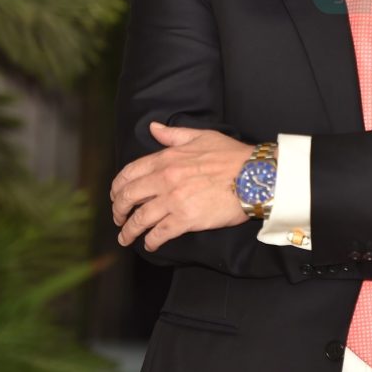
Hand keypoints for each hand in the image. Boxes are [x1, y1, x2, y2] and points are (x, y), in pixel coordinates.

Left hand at [110, 122, 253, 251]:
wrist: (254, 175)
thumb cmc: (232, 155)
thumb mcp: (201, 136)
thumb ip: (173, 134)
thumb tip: (154, 128)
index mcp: (166, 158)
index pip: (129, 173)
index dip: (117, 187)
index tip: (116, 196)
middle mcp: (165, 179)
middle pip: (128, 197)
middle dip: (118, 211)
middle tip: (118, 218)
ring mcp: (174, 200)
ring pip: (140, 219)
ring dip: (129, 231)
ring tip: (126, 238)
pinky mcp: (186, 219)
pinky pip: (160, 233)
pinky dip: (151, 241)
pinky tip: (149, 244)